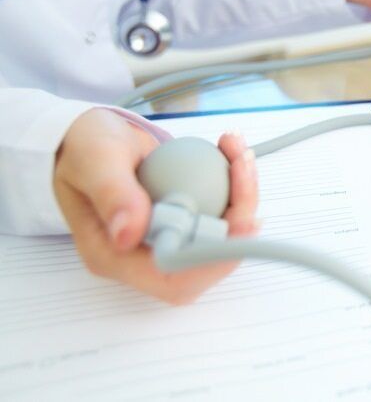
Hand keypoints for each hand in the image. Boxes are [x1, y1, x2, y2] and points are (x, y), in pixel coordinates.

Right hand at [53, 109, 258, 303]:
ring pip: (221, 233)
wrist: (87, 136)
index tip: (244, 224)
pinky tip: (233, 153)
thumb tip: (129, 234)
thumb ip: (112, 194)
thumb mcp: (95, 162)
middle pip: (206, 258)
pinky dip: (234, 183)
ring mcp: (167, 235)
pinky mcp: (184, 217)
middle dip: (238, 219)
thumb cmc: (83, 149)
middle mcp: (143, 255)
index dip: (214, 262)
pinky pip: (220, 210)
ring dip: (242, 195)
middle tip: (243, 170)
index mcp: (114, 256)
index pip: (173, 279)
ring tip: (238, 154)